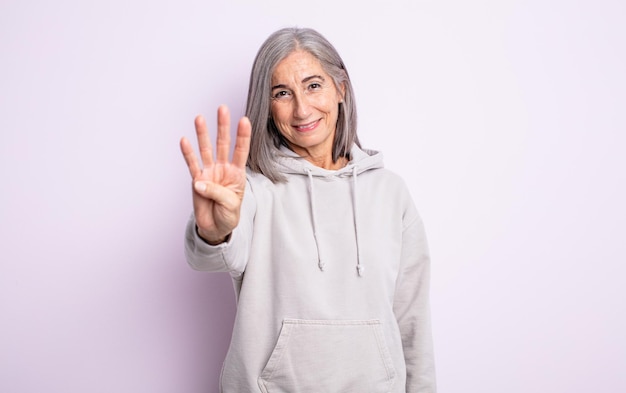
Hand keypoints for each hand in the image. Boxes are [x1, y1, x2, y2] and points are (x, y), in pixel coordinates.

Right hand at [180, 105, 250, 243]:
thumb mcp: (230, 205)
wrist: (215, 228)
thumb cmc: (228, 215)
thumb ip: (217, 192)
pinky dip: (188, 153)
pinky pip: (192, 164)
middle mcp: (223, 169)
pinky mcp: (197, 180)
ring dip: (203, 134)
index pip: (241, 150)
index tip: (244, 120)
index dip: (243, 136)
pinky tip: (185, 140)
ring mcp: (209, 173)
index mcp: (237, 173)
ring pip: (206, 149)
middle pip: (223, 143)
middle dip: (223, 126)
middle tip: (222, 108)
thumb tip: (199, 182)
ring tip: (200, 118)